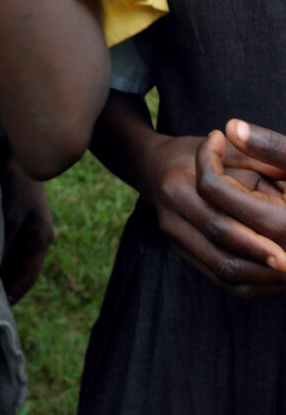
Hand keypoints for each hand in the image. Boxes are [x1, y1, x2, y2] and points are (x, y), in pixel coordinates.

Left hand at [0, 151, 53, 302]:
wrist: (13, 145)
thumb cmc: (16, 180)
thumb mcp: (10, 215)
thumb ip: (2, 244)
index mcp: (41, 237)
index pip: (29, 275)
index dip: (15, 293)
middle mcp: (32, 233)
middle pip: (16, 266)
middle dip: (1, 281)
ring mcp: (20, 222)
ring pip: (5, 253)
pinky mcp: (6, 211)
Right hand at [146, 131, 285, 297]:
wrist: (158, 164)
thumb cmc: (204, 153)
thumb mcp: (230, 150)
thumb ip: (257, 165)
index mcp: (178, 187)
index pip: (219, 224)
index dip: (253, 243)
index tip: (284, 253)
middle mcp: (170, 218)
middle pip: (219, 255)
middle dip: (259, 266)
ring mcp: (174, 238)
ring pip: (219, 273)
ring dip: (256, 279)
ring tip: (285, 276)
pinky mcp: (182, 252)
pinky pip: (216, 279)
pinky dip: (246, 283)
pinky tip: (270, 278)